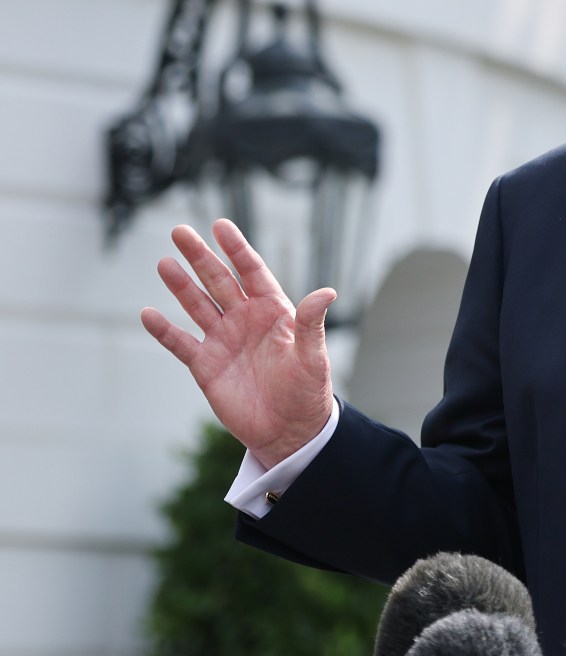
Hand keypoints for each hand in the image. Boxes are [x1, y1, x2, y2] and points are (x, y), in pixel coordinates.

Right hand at [141, 219, 335, 469]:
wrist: (289, 431)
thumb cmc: (308, 391)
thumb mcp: (313, 356)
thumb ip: (312, 323)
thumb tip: (328, 292)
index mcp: (273, 311)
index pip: (252, 271)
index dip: (236, 248)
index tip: (220, 225)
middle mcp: (245, 320)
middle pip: (219, 281)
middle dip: (200, 256)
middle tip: (180, 231)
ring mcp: (223, 340)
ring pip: (197, 305)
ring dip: (180, 285)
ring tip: (165, 263)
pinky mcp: (206, 365)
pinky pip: (181, 343)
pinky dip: (164, 330)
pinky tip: (148, 314)